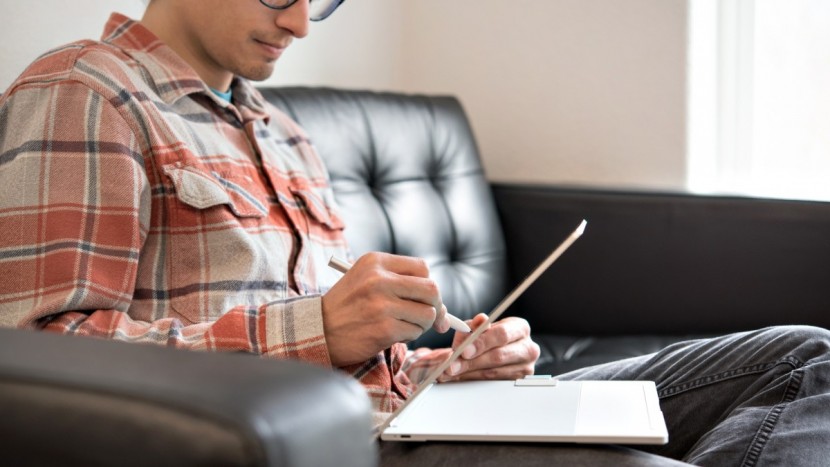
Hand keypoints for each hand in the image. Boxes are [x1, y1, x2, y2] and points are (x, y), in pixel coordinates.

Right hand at [321, 252, 449, 366]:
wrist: (317, 331)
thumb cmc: (347, 307)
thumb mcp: (367, 281)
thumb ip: (402, 285)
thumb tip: (443, 308)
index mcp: (376, 262)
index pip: (423, 267)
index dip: (429, 285)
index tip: (427, 299)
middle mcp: (379, 279)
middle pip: (432, 289)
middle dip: (435, 306)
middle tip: (429, 317)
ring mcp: (382, 304)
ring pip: (428, 314)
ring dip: (421, 324)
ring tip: (401, 325)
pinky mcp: (384, 328)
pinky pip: (415, 332)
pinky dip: (409, 336)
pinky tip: (390, 334)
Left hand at [437, 313, 539, 381]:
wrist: (495, 349)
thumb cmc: (488, 335)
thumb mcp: (480, 326)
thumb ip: (476, 324)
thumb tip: (479, 320)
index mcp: (520, 328)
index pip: (502, 334)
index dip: (482, 342)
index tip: (464, 350)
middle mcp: (528, 348)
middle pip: (499, 356)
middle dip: (472, 361)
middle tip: (452, 365)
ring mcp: (524, 368)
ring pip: (494, 373)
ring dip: (469, 373)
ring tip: (451, 372)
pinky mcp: (516, 382)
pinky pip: (492, 383)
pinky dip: (473, 380)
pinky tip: (459, 377)